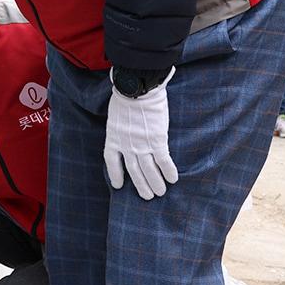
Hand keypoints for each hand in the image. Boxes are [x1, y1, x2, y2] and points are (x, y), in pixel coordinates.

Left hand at [104, 67, 177, 199]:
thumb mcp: (116, 114)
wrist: (137, 88)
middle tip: (147, 196)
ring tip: (160, 192)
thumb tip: (126, 132)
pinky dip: (168, 171)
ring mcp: (141, 143)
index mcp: (113, 136)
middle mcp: (125, 144)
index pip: (111, 160)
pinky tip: (173, 179)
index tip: (118, 185)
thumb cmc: (126, 96)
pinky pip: (163, 160)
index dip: (115, 173)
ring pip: (148, 169)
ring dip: (155, 183)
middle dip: (140, 185)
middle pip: (133, 170)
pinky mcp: (157, 140)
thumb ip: (121, 127)